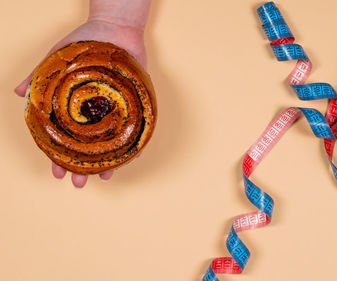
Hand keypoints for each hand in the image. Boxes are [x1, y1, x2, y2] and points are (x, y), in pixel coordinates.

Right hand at [15, 17, 147, 186]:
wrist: (114, 29)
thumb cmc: (83, 45)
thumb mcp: (55, 61)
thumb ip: (37, 79)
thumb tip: (15, 93)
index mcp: (76, 110)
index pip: (66, 140)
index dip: (59, 158)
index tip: (55, 172)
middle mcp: (96, 115)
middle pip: (89, 147)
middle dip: (82, 167)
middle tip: (78, 184)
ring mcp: (117, 112)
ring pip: (112, 143)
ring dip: (108, 161)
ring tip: (103, 177)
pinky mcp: (136, 105)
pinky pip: (137, 128)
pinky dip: (136, 142)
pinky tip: (131, 156)